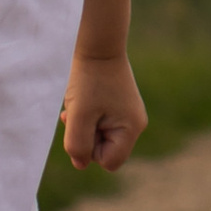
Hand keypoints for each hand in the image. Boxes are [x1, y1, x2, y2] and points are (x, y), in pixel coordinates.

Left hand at [61, 52, 147, 173]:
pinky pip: (101, 124)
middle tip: (75, 114)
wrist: (97, 46)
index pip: (108, 162)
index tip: (84, 125)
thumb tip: (80, 164)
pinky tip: (81, 103)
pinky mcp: (120, 106)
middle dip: (85, 137)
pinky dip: (87, 118)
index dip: (90, 150)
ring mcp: (128, 115)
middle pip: (105, 151)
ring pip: (100, 137)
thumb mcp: (79, 116)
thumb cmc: (88, 81)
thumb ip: (78, 145)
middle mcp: (135, 124)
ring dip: (83, 126)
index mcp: (131, 129)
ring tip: (77, 106)